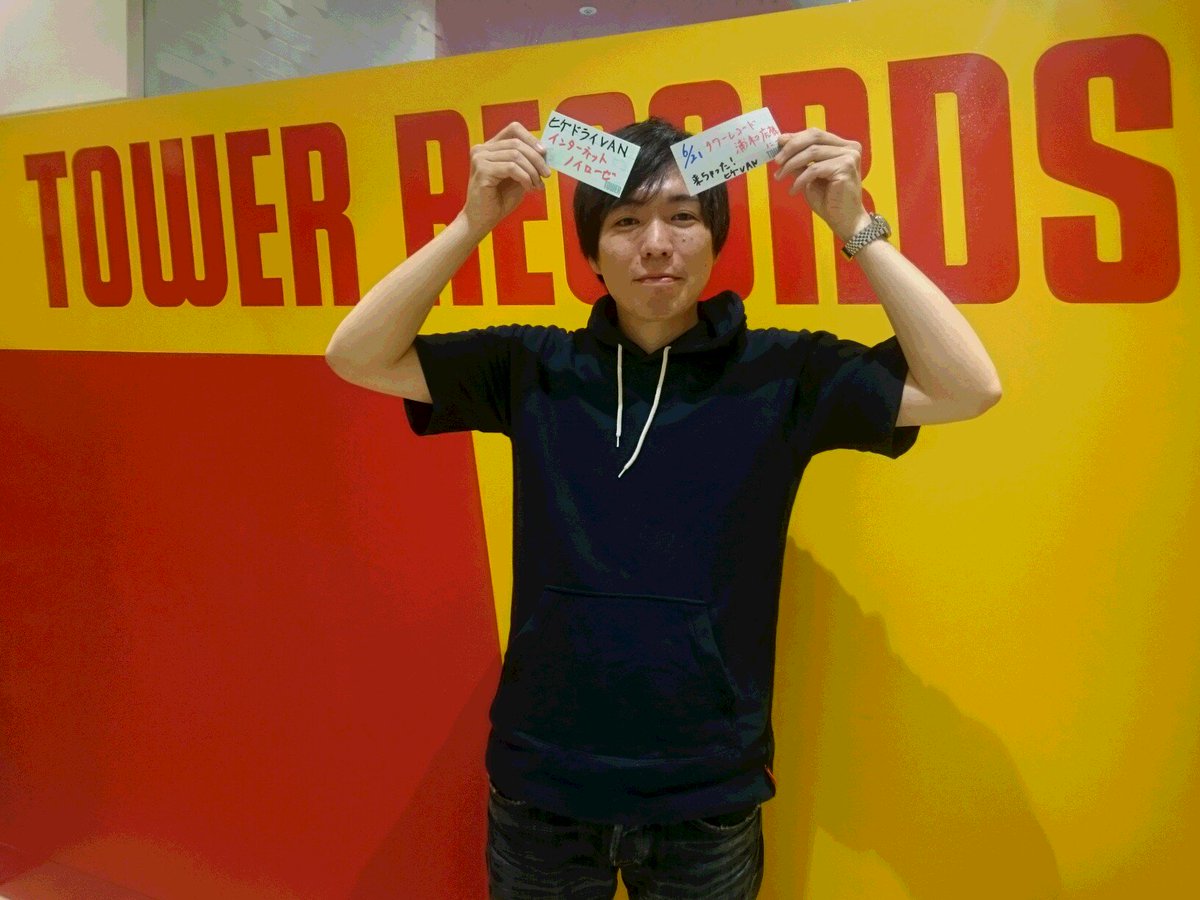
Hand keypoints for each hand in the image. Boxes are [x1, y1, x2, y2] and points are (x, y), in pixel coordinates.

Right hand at [460, 121, 551, 239]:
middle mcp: (482, 149)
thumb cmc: (499, 200)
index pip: (514, 129)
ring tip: (537, 185)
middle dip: (537, 159)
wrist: (482, 220)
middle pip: (517, 143)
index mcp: (490, 147)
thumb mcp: (518, 177)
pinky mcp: (482, 170)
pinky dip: (525, 178)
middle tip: (546, 175)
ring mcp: (480, 158)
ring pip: (516, 155)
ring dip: (532, 171)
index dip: (531, 138)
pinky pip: (512, 168)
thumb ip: (527, 163)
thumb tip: (545, 152)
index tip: (544, 153)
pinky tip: (528, 188)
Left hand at [772, 128, 871, 241]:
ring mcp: (849, 156)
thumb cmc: (829, 200)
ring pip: (812, 152)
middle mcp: (849, 147)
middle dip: (791, 147)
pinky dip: (800, 179)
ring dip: (791, 164)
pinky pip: (815, 169)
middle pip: (814, 136)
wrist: (845, 221)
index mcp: (843, 146)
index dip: (794, 138)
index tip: (777, 144)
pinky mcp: (846, 167)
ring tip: (779, 177)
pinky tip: (793, 190)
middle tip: (776, 161)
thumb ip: (800, 161)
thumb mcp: (809, 176)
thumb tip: (782, 147)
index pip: (815, 135)